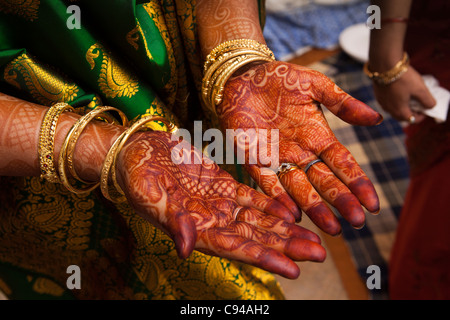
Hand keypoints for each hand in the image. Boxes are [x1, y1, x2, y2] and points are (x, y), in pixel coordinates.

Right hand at [116, 130, 325, 278]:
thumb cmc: (135, 174)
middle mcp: (212, 220)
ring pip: (259, 220)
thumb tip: (184, 249)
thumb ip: (170, 220)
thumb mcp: (148, 194)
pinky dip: (272, 205)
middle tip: (320, 253)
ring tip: (315, 238)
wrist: (136, 151)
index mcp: (196, 228)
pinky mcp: (222, 184)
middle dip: (287, 247)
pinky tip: (291, 210)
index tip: (293, 269)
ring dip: (286, 230)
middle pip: (256, 238)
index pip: (236, 248)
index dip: (264, 258)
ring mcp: (219, 203)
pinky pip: (251, 198)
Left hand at [218, 61, 382, 234]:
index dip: (358, 184)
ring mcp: (278, 159)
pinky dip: (279, 198)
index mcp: (318, 136)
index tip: (374, 204)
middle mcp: (301, 153)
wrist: (244, 75)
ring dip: (315, 208)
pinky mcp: (253, 159)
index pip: (343, 164)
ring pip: (299, 188)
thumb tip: (379, 119)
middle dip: (341, 201)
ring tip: (332, 228)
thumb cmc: (280, 78)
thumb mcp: (315, 85)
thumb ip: (343, 103)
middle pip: (324, 182)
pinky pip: (267, 182)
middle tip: (357, 223)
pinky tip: (292, 214)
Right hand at [372, 66, 435, 122]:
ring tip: (408, 96)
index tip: (425, 108)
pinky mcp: (378, 96)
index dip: (421, 116)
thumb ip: (428, 101)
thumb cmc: (403, 78)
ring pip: (394, 110)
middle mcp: (389, 110)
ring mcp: (382, 103)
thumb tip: (430, 107)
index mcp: (400, 111)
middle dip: (411, 112)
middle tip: (418, 103)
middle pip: (402, 117)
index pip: (413, 120)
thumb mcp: (420, 89)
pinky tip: (398, 90)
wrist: (385, 66)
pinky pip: (388, 102)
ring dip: (402, 106)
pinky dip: (394, 100)